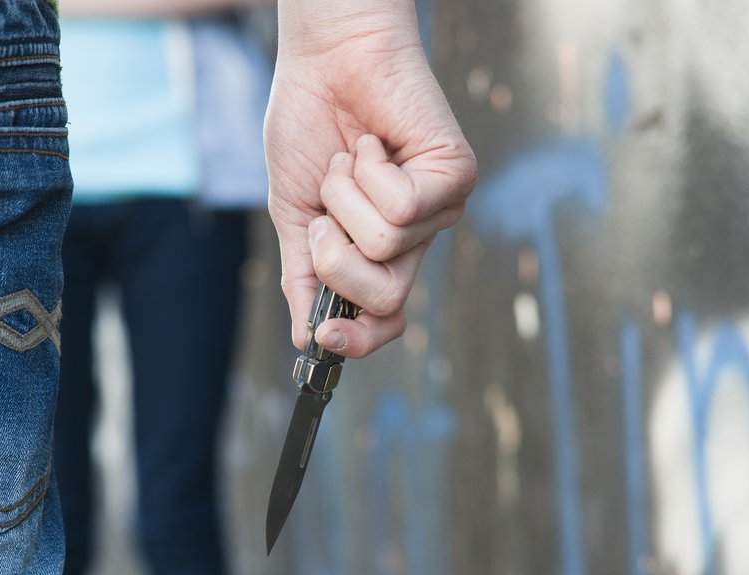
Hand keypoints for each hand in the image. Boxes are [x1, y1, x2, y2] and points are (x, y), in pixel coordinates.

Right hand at [264, 4, 476, 356]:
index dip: (358, 340)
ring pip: (386, 247)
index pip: (383, 321)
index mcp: (377, 255)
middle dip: (336, 259)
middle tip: (325, 212)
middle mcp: (414, 240)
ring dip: (344, 199)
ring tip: (349, 161)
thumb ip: (302, 277)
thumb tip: (304, 339)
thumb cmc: (308, 129)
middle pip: (386, 299)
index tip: (324, 337)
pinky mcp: (455, 176)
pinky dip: (368, 172)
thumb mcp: (293, 216)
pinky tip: (370, 144)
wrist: (324, 61)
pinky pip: (403, 207)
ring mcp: (438, 210)